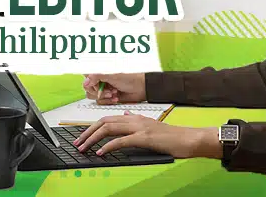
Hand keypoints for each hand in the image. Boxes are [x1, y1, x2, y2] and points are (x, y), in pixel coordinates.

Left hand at [72, 112, 220, 158]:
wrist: (189, 138)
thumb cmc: (172, 136)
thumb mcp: (151, 125)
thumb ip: (137, 120)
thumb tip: (126, 113)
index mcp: (135, 117)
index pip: (107, 119)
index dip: (92, 127)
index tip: (82, 136)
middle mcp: (134, 119)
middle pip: (104, 122)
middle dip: (87, 132)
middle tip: (77, 143)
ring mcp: (139, 127)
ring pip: (109, 129)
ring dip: (93, 139)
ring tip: (83, 148)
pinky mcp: (144, 137)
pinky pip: (121, 141)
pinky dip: (108, 146)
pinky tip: (100, 152)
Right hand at [82, 73, 145, 103]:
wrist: (142, 88)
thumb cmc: (131, 78)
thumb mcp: (112, 75)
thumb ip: (97, 77)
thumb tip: (86, 82)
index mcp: (100, 72)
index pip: (86, 78)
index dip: (90, 84)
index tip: (97, 85)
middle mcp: (100, 80)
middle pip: (88, 89)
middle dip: (98, 92)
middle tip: (108, 90)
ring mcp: (104, 89)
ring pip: (93, 97)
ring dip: (104, 97)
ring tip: (113, 94)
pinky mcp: (108, 97)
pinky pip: (101, 102)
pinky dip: (108, 101)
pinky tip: (115, 98)